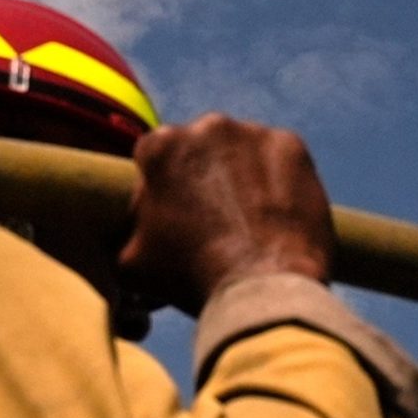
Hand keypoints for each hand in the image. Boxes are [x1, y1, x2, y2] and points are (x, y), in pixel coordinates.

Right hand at [118, 113, 335, 314]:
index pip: (157, 158)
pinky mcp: (291, 146)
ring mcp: (253, 133)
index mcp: (160, 147)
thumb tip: (129, 231)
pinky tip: (277, 216)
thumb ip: (126, 233)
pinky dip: (279, 181)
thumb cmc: (191, 279)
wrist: (260, 290)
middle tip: (218, 219)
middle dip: (205, 177)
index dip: (167, 187)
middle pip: (202, 149)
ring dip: (243, 175)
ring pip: (242, 150)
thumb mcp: (132, 264)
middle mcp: (206, 127)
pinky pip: (281, 159)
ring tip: (251, 220)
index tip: (179, 213)